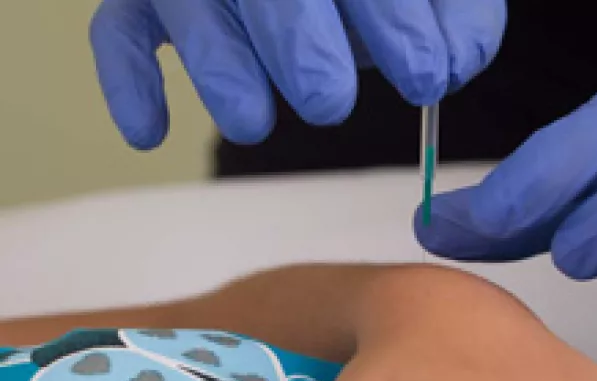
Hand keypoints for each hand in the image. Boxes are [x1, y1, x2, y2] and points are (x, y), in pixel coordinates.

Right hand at [89, 0, 504, 148]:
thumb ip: (458, 15)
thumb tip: (454, 68)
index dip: (392, 19)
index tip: (425, 77)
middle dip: (296, 42)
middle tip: (329, 102)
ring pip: (188, 3)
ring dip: (215, 65)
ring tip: (252, 125)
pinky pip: (119, 29)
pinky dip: (128, 78)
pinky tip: (150, 132)